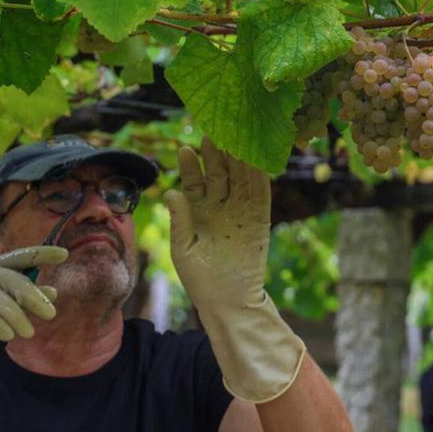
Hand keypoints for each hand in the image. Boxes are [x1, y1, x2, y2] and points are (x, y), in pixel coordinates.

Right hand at [0, 246, 64, 360]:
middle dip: (34, 296)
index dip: (41, 254)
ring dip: (17, 316)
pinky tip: (8, 336)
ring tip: (29, 333)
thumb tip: (54, 292)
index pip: (20, 257)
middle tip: (51, 314)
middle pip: (12, 279)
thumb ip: (23, 299)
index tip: (64, 254)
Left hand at [164, 140, 304, 403]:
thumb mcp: (184, 250)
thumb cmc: (201, 281)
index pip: (196, 182)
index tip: (184, 147)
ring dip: (236, 159)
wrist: (228, 303)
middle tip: (210, 129)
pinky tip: (256, 158)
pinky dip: (259, 176)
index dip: (191, 165)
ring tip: (229, 137)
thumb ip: (180, 220)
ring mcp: (241, 212)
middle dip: (215, 152)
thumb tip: (172, 190)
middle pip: (220, 173)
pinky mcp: (259, 219)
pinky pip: (260, 194)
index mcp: (200, 212)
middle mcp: (221, 207)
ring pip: (240, 178)